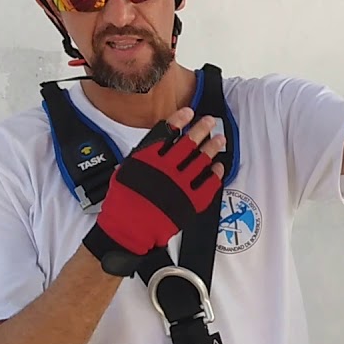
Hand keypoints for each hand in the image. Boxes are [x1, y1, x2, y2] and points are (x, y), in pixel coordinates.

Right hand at [83, 108, 225, 259]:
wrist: (128, 230)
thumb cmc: (122, 204)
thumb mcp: (125, 172)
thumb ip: (141, 156)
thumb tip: (155, 143)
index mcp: (147, 159)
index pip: (167, 132)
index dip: (180, 120)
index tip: (189, 112)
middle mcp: (165, 169)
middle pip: (188, 143)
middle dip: (202, 129)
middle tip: (211, 122)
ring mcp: (180, 185)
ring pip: (201, 160)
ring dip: (212, 148)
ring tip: (220, 140)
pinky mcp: (190, 202)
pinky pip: (209, 184)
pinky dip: (215, 174)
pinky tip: (219, 166)